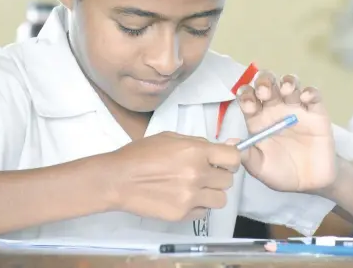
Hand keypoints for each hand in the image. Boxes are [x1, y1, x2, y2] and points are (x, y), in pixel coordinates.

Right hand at [109, 132, 240, 220]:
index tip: (223, 160)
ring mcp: (191, 197)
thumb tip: (230, 144)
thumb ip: (199, 142)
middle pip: (228, 180)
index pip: (233, 158)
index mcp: (195, 151)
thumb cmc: (142, 153)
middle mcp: (197, 174)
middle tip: (202, 173)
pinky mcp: (182, 214)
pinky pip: (203, 211)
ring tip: (194, 187)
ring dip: (211, 192)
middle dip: (218, 175)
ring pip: (220, 199)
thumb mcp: (170, 138)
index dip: (230, 159)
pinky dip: (197, 205)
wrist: (119, 178)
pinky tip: (182, 197)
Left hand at [234, 71, 335, 192]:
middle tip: (264, 93)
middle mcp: (274, 108)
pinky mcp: (316, 112)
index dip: (246, 96)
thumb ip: (247, 156)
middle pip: (266, 84)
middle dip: (264, 83)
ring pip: (289, 83)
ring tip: (285, 90)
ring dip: (286, 82)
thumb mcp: (260, 168)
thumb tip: (230, 143)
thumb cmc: (280, 172)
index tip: (249, 105)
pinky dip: (310, 92)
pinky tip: (304, 99)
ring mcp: (295, 108)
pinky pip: (314, 96)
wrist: (310, 183)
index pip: (247, 98)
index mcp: (257, 118)